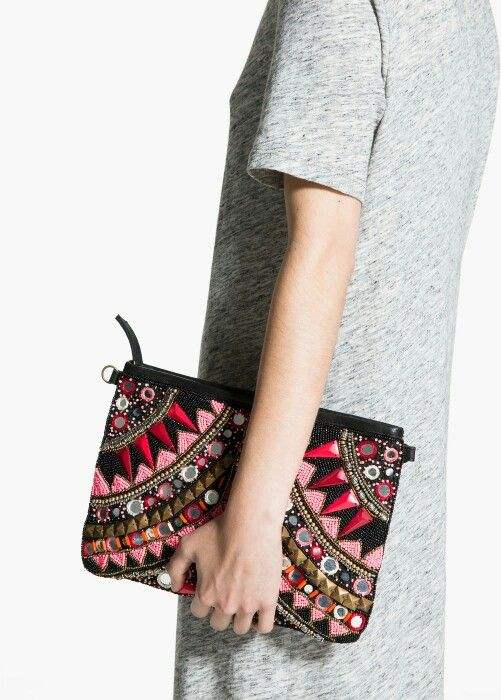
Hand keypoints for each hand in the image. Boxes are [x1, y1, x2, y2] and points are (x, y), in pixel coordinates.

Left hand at [167, 512, 282, 634]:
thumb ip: (176, 567)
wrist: (251, 525)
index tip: (210, 592)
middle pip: (219, 623)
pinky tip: (259, 613)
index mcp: (206, 594)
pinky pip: (265, 627)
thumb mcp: (189, 545)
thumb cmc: (221, 532)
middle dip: (220, 612)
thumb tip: (175, 587)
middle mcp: (225, 604)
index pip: (199, 612)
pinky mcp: (267, 601)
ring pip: (241, 628)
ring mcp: (248, 605)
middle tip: (227, 596)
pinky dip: (261, 623)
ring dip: (239, 619)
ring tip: (243, 605)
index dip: (203, 601)